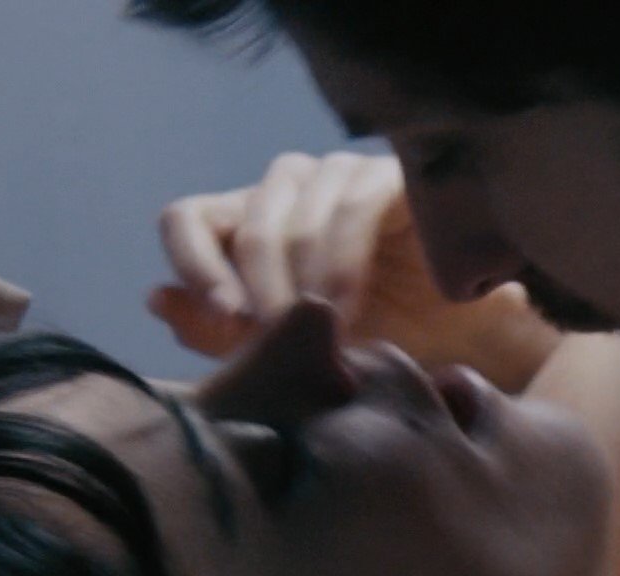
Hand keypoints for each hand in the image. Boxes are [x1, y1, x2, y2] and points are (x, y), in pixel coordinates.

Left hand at [151, 152, 558, 387]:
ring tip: (320, 335)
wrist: (468, 356)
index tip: (226, 320)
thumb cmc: (375, 352)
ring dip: (301, 281)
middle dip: (260, 290)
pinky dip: (342, 261)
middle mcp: (290, 189)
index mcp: (250, 225)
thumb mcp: (285, 354)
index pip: (187, 218)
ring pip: (292, 212)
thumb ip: (221, 333)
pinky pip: (349, 206)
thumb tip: (152, 299)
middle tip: (281, 343)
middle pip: (244, 219)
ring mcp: (339, 177)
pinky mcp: (390, 175)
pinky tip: (349, 307)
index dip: (193, 266)